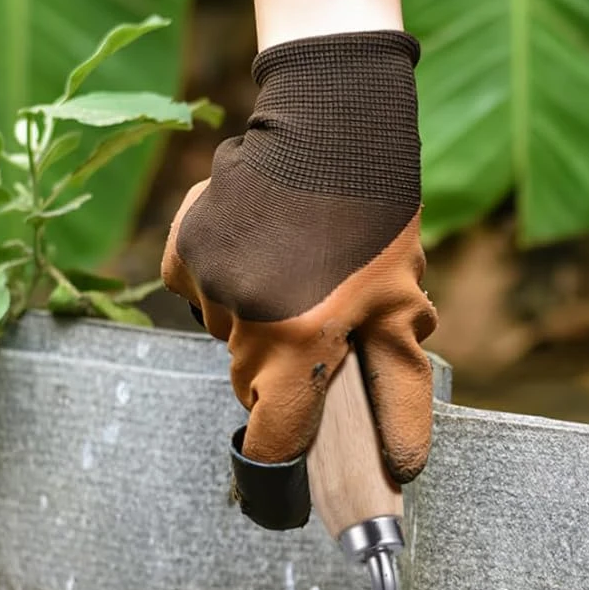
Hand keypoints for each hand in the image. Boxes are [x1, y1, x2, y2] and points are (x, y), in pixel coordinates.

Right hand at [162, 30, 437, 524]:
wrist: (333, 121)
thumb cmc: (379, 220)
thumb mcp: (403, 308)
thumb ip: (399, 393)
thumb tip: (404, 468)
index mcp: (296, 342)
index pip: (272, 438)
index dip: (283, 459)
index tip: (292, 467)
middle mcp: (239, 317)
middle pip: (252, 385)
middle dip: (286, 373)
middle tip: (325, 329)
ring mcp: (205, 279)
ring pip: (229, 336)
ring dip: (259, 324)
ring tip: (300, 273)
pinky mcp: (184, 244)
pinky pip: (202, 292)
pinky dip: (228, 284)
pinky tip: (263, 247)